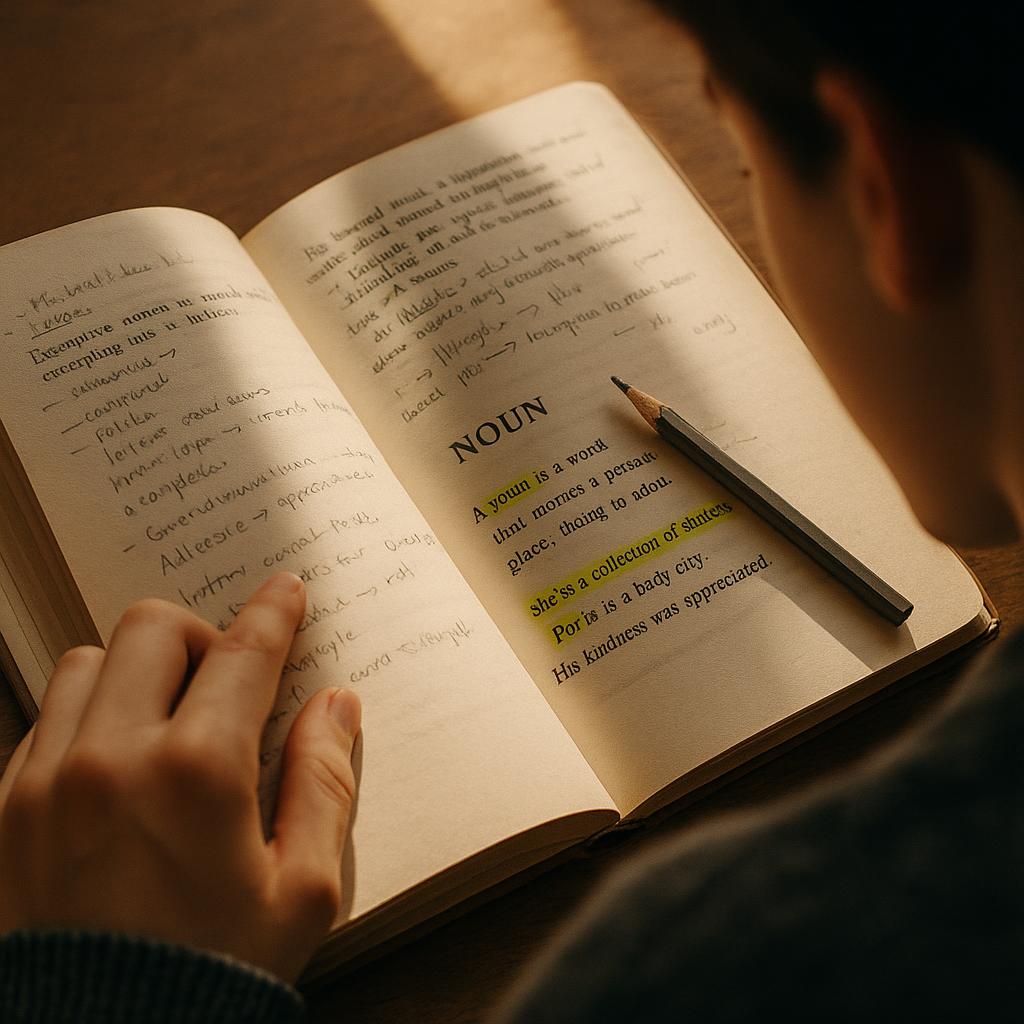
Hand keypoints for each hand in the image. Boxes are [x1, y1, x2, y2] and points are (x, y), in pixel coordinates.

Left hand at [0, 571, 360, 981]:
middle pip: (150, 629)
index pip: (243, 653)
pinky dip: (85, 716)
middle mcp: (112, 759)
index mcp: (197, 773)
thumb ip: (324, 782)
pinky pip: (42, 720)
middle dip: (198, 633)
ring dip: (133, 670)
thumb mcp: (303, 889)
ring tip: (163, 716)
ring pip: (86, 663)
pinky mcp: (2, 813)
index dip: (273, 612)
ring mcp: (44, 782)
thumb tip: (335, 706)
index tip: (285, 592)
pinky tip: (114, 760)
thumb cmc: (212, 975)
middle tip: (223, 673)